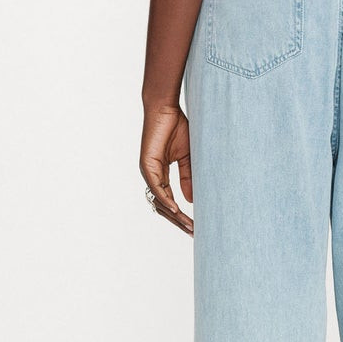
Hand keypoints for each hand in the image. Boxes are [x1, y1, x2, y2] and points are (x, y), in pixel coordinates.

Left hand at [140, 102, 193, 235]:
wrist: (166, 108)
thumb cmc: (177, 127)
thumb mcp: (188, 157)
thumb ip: (188, 177)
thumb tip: (190, 200)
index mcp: (160, 175)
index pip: (169, 201)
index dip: (181, 215)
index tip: (195, 227)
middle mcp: (151, 176)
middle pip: (163, 206)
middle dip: (178, 221)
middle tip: (193, 233)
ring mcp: (148, 171)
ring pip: (159, 201)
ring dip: (174, 216)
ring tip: (189, 226)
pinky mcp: (147, 164)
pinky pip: (156, 188)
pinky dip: (166, 200)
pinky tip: (177, 210)